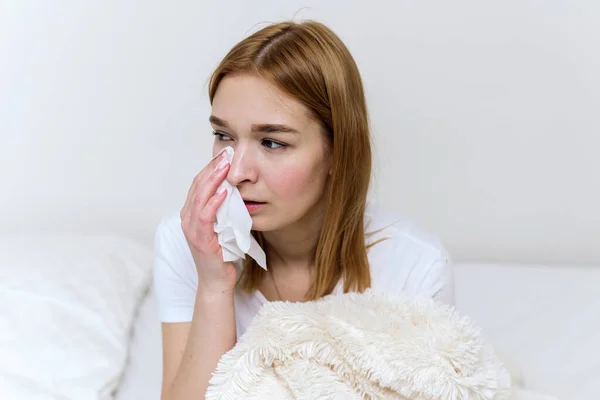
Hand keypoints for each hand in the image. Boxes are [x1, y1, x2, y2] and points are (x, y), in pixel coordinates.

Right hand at [180, 149, 236, 295]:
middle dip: (213, 168)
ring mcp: (192, 228)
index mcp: (191, 213)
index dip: (211, 167)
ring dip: (214, 179)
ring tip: (226, 165)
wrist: (216, 281)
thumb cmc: (222, 254)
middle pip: (198, 185)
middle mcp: (188, 218)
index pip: (199, 183)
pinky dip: (215, 201)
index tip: (225, 154)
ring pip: (200, 196)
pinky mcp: (200, 238)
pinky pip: (206, 215)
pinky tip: (225, 191)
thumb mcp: (222, 226)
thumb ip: (224, 209)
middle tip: (227, 153)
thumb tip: (236, 190)